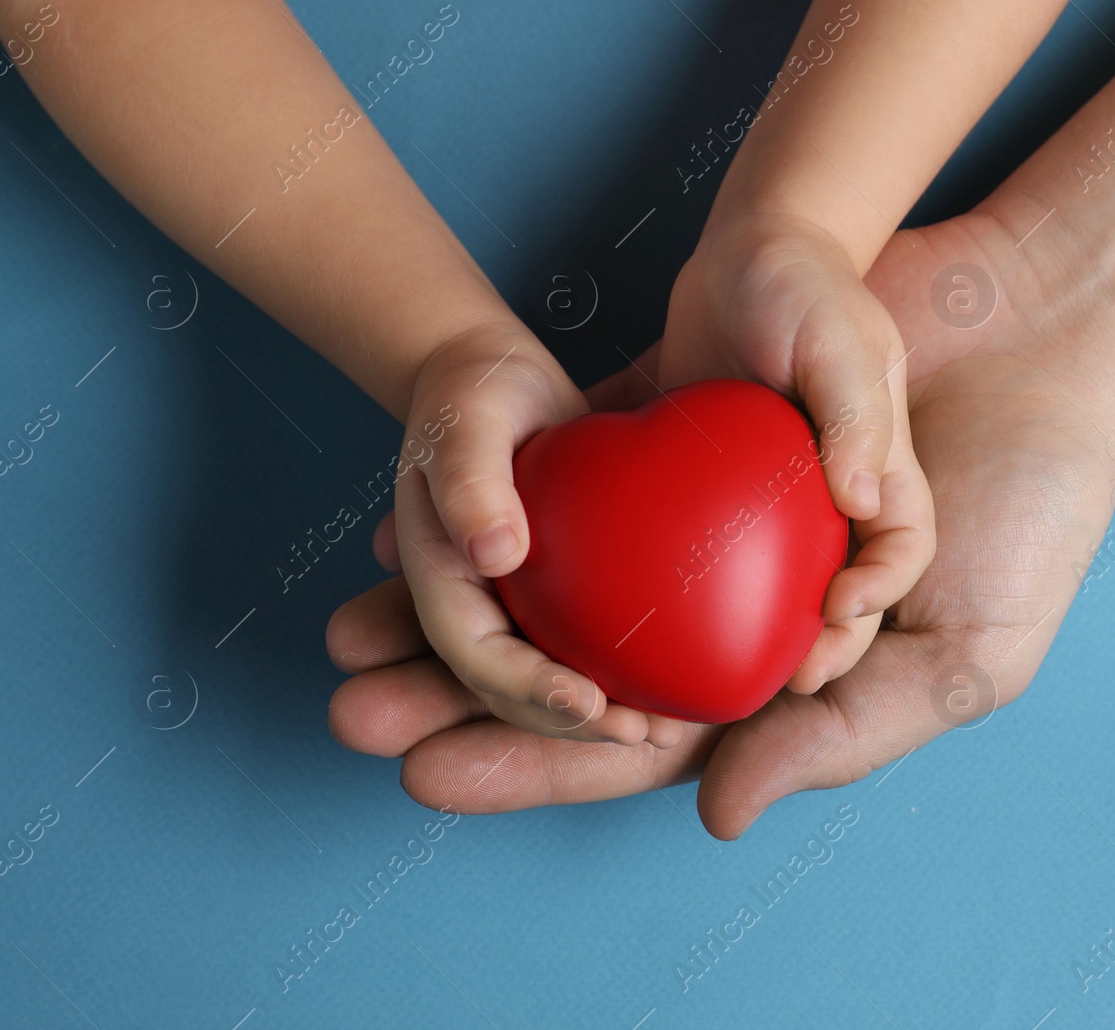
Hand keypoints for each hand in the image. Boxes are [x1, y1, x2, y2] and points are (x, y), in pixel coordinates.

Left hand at [326, 212, 1114, 835]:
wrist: (1048, 340)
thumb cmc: (1035, 506)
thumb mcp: (964, 647)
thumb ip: (849, 733)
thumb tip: (718, 810)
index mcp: (786, 677)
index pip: (644, 740)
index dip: (539, 763)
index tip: (433, 772)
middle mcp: (728, 606)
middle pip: (575, 669)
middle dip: (463, 699)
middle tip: (355, 714)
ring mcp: (699, 519)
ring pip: (557, 580)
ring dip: (455, 608)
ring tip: (348, 634)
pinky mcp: (686, 429)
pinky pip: (577, 472)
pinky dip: (501, 501)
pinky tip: (413, 520)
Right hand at [335, 320, 685, 749]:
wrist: (499, 379)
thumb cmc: (475, 390)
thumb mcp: (468, 422)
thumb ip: (472, 482)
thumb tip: (495, 556)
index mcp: (441, 576)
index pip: (476, 654)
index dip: (527, 688)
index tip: (585, 704)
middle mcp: (474, 604)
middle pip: (513, 689)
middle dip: (572, 723)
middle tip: (641, 734)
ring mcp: (514, 605)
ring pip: (551, 680)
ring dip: (599, 716)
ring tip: (663, 730)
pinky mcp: (556, 594)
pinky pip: (583, 647)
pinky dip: (620, 673)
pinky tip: (673, 685)